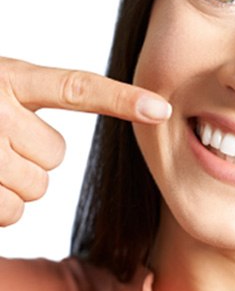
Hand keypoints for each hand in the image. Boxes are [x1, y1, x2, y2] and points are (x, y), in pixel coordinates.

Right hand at [0, 57, 170, 226]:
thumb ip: (34, 93)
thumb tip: (95, 120)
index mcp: (12, 79)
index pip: (77, 89)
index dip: (122, 99)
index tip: (162, 109)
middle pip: (56, 154)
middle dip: (35, 158)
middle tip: (1, 144)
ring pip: (36, 187)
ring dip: (15, 185)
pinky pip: (11, 212)